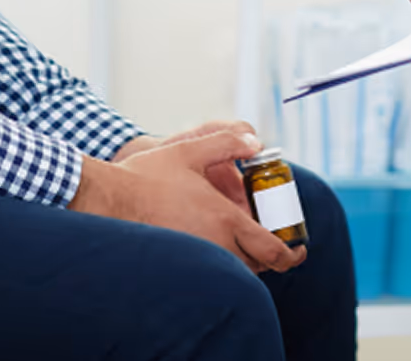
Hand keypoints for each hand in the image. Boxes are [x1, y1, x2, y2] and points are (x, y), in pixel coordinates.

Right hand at [72, 128, 305, 273]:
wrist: (110, 200)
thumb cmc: (147, 175)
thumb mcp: (190, 150)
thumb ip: (227, 142)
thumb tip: (256, 140)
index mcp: (224, 218)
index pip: (271, 249)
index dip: (292, 254)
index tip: (300, 249)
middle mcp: (215, 244)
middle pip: (258, 266)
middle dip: (273, 257)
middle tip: (279, 243)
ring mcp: (197, 256)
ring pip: (236, 270)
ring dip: (249, 259)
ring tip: (250, 239)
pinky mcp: (182, 261)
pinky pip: (214, 269)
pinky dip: (226, 261)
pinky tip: (218, 241)